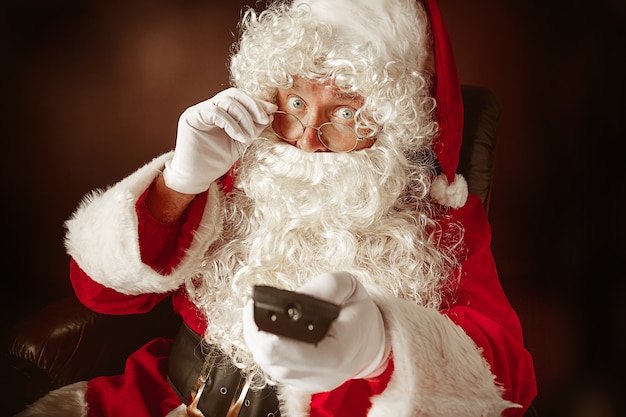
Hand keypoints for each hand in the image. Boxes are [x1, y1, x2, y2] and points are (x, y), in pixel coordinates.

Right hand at [163, 88, 276, 193]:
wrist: (197, 177)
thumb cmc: (216, 161)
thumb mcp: (241, 142)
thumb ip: (253, 128)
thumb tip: (270, 114)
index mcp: (222, 111)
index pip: (240, 98)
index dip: (257, 103)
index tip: (272, 111)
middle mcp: (210, 107)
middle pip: (234, 94)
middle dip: (253, 105)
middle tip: (264, 119)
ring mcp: (199, 110)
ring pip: (226, 101)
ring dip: (243, 117)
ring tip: (249, 135)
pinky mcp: (191, 117)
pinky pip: (215, 112)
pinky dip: (231, 123)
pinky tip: (238, 136)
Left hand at [243, 271, 389, 392]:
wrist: (372, 341)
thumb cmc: (360, 313)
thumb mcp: (350, 288)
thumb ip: (326, 287)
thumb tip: (296, 296)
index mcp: (336, 354)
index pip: (291, 354)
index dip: (269, 334)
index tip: (257, 310)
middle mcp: (323, 375)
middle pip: (273, 362)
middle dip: (257, 334)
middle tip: (252, 308)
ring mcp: (311, 383)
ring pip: (270, 367)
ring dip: (258, 342)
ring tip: (257, 316)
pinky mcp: (302, 384)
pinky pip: (276, 369)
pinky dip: (267, 350)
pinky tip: (268, 331)